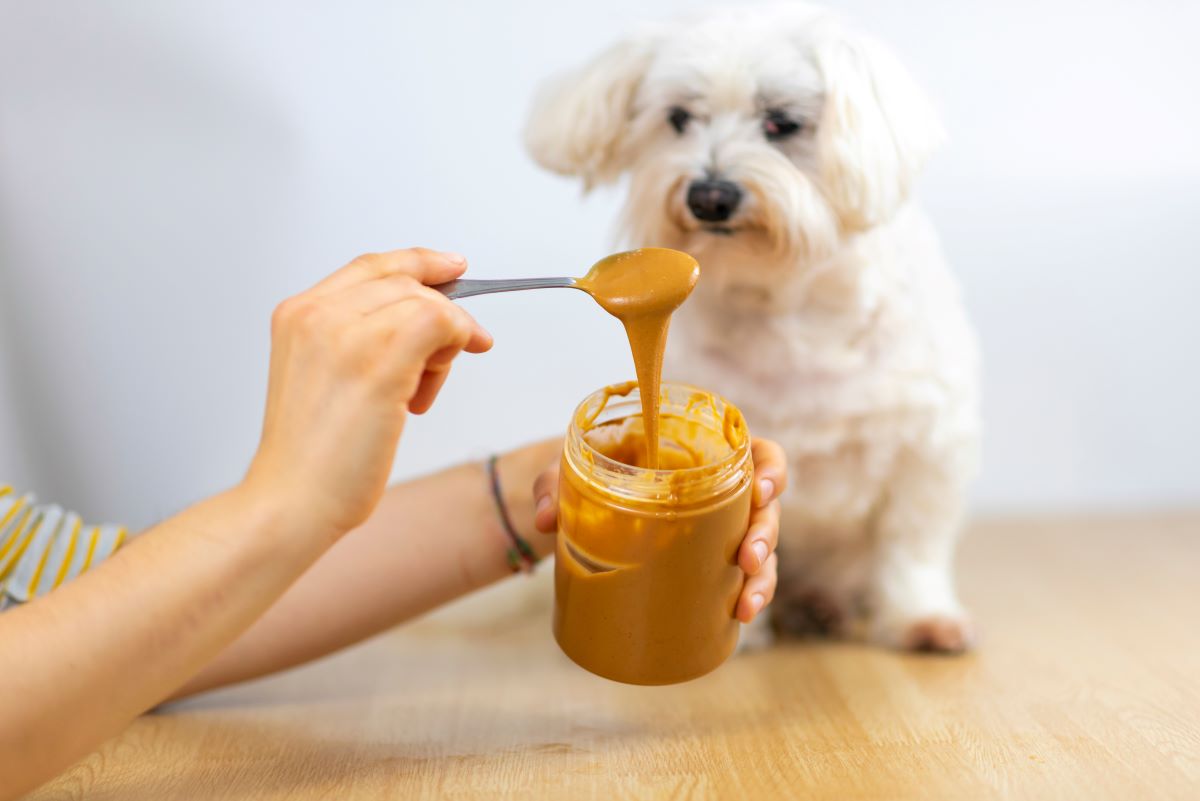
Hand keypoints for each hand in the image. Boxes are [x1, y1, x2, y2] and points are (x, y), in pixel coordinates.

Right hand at [244, 248, 491, 540]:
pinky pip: (441, 323)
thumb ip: (361, 339)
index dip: (419, 263)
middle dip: (440, 318)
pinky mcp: (378, 361)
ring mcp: (345, 333)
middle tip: (452, 356)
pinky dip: (453, 349)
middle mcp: (317, 313)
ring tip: (417, 396)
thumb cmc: (315, 457)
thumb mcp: (327, 378)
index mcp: (298, 314)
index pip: (371, 267)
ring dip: (443, 347)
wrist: (292, 501)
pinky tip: (425, 395)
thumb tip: (433, 321)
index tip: (453, 268)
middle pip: (405, 282)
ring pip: (427, 303)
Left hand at [532, 437, 787, 623]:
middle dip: (765, 535)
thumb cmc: (589, 469)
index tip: (762, 488)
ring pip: (762, 548)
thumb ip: (555, 484)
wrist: (581, 499)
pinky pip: (742, 576)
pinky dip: (746, 596)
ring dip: (762, 577)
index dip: (771, 469)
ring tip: (745, 605)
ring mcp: (721, 527)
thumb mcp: (570, 467)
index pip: (760, 453)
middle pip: (766, 508)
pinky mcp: (710, 559)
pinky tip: (738, 616)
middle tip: (747, 558)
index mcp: (705, 452)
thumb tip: (544, 520)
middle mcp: (723, 489)